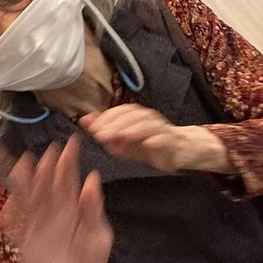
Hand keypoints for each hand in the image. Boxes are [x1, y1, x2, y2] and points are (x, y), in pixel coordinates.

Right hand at [1, 137, 111, 262]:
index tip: (71, 145)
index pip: (69, 182)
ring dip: (25, 183)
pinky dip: (11, 217)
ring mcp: (37, 226)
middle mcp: (53, 213)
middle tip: (49, 151)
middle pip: (48, 187)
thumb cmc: (89, 262)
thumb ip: (93, 210)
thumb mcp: (99, 237)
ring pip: (29, 200)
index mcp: (72, 210)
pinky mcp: (25, 242)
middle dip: (48, 168)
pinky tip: (9, 204)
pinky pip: (15, 228)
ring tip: (24, 164)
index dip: (69, 163)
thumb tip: (93, 178)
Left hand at [80, 104, 228, 172]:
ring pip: (148, 124)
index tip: (94, 130)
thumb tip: (84, 120)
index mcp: (136, 116)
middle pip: (133, 116)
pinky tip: (148, 144)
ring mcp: (162, 129)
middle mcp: (149, 118)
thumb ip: (104, 129)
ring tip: (121, 137)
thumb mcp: (122, 139)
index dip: (107, 118)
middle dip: (116, 124)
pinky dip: (157, 140)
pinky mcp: (172, 142)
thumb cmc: (146, 144)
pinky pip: (165, 138)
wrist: (178, 151)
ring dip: (134, 130)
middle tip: (101, 136)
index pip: (121, 111)